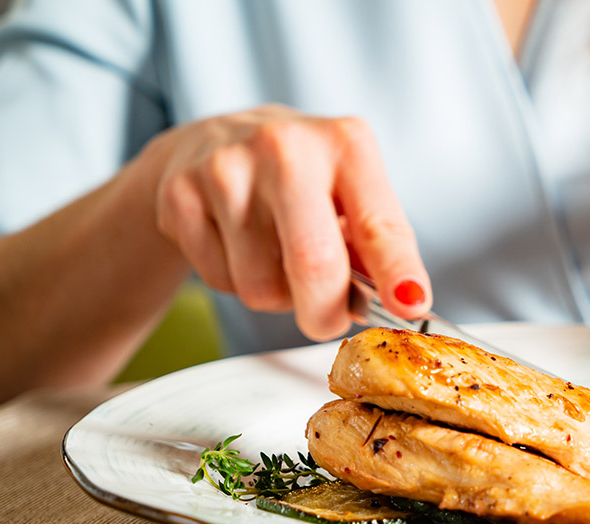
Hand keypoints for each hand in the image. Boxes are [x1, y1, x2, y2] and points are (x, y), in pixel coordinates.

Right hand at [141, 105, 429, 340]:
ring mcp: (226, 168)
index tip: (410, 307)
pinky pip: (220, 281)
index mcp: (345, 144)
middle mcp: (285, 147)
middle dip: (326, 313)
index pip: (379, 225)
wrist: (209, 142)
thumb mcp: (349, 190)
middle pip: (314, 265)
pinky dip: (235, 282)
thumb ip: (375, 244)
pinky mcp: (180, 195)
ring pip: (261, 287)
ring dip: (276, 295)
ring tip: (275, 256)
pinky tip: (237, 245)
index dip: (398, 273)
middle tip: (328, 316)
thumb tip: (399, 302)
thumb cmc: (299, 177)